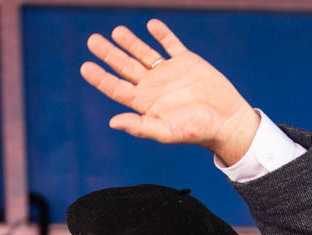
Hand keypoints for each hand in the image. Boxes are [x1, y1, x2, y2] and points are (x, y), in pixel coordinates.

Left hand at [80, 19, 260, 166]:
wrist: (225, 121)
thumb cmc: (195, 131)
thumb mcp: (165, 131)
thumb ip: (139, 127)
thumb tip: (112, 122)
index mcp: (144, 103)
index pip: (116, 88)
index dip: (100, 78)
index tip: (85, 66)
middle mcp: (153, 86)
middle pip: (125, 67)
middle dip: (108, 53)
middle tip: (92, 40)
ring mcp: (169, 73)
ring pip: (144, 53)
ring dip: (130, 42)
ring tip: (116, 31)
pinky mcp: (187, 62)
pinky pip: (171, 44)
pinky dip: (162, 34)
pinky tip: (151, 25)